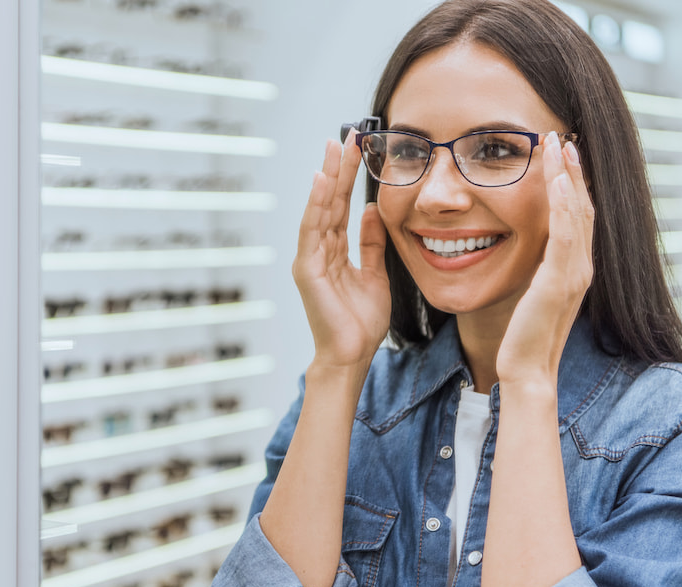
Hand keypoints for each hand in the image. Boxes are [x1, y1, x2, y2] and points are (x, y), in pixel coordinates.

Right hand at [293, 131, 390, 372]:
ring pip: (319, 209)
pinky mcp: (306, 269)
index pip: (340, 207)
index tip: (356, 148)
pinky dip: (315, 204)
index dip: (347, 178)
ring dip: (327, 177)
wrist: (352, 356)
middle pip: (328, 202)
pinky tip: (320, 182)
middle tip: (344, 135)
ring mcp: (309, 258)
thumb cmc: (361, 322)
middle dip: (336, 168)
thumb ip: (371, 243)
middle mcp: (317, 251)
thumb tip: (374, 210)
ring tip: (333, 147)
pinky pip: (312, 230)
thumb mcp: (374, 274)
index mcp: (333, 252)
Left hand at [496, 132, 593, 385]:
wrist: (526, 369)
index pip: (576, 215)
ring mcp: (573, 273)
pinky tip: (557, 181)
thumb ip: (535, 269)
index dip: (572, 182)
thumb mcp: (530, 292)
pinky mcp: (558, 281)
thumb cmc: (522, 335)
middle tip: (562, 137)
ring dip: (568, 175)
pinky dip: (562, 205)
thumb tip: (524, 247)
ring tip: (558, 145)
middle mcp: (580, 266)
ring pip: (576, 213)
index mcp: (573, 267)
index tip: (561, 154)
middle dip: (573, 169)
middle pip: (581, 206)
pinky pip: (564, 235)